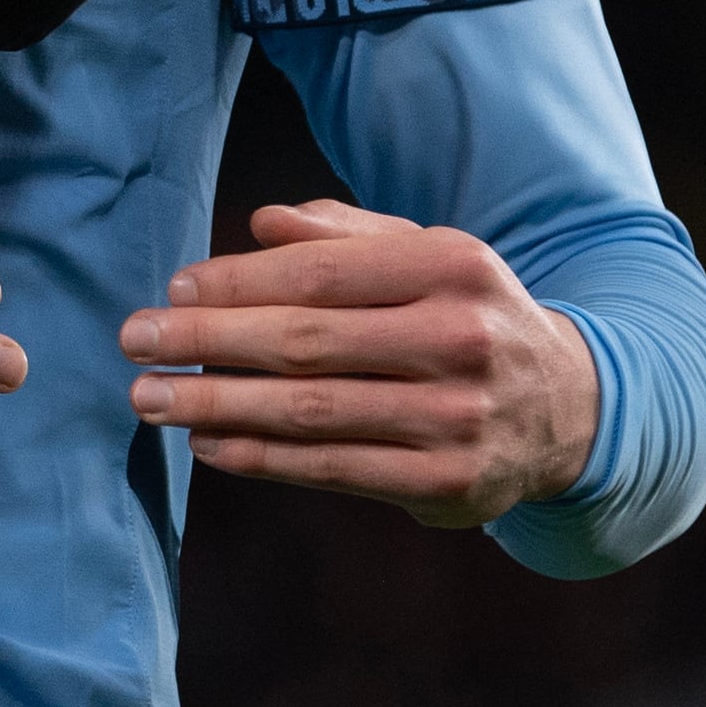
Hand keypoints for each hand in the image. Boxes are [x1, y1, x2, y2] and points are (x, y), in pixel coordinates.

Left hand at [118, 198, 597, 526]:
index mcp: (454, 267)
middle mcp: (461, 340)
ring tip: (151, 398)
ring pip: (312, 412)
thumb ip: (344, 236)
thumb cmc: (467, 316)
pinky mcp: (449, 484)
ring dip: (217, 406)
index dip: (239, 283)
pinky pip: (333, 469)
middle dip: (208, 342)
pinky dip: (262, 459)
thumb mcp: (427, 255)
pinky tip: (208, 444)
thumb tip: (260, 222)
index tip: (173, 288)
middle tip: (135, 342)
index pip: (323, 274)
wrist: (570, 407)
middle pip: (307, 342)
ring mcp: (458, 418)